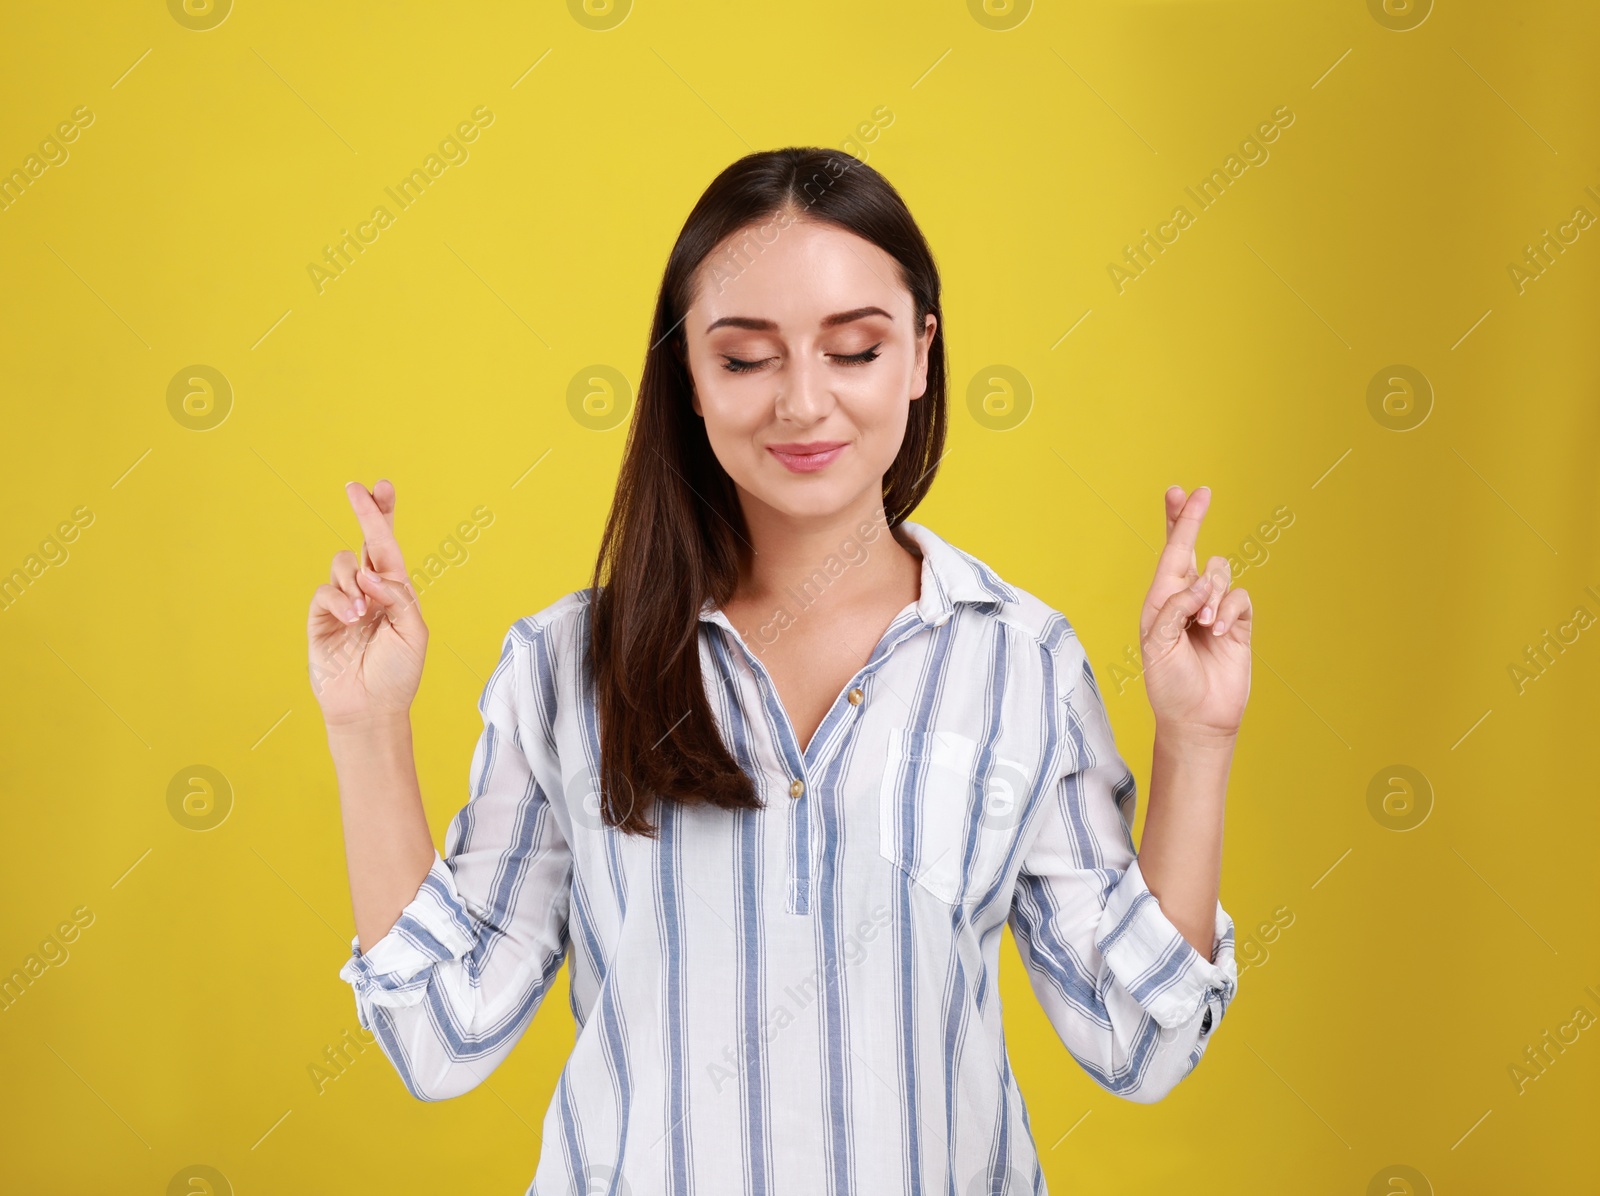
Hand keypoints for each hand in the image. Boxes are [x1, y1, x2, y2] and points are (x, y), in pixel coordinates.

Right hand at [306, 479, 428, 727]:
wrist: (370, 709)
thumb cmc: (398, 674)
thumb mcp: (413, 632)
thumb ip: (398, 596)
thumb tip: (371, 572)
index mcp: (396, 592)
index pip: (390, 547)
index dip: (385, 516)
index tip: (382, 486)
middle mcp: (370, 592)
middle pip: (365, 542)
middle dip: (364, 513)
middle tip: (356, 489)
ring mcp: (344, 603)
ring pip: (342, 564)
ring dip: (354, 580)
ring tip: (363, 611)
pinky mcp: (320, 618)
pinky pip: (324, 592)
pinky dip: (339, 599)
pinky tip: (351, 617)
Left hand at [1138, 485, 1251, 739]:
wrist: (1197, 719)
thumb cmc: (1169, 685)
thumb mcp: (1157, 645)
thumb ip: (1174, 607)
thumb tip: (1200, 581)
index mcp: (1160, 602)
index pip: (1169, 554)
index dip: (1175, 522)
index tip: (1179, 492)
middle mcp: (1186, 600)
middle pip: (1193, 550)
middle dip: (1192, 520)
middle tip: (1200, 493)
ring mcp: (1213, 610)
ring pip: (1219, 572)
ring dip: (1210, 592)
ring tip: (1201, 623)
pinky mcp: (1237, 624)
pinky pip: (1239, 597)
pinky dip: (1228, 610)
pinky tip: (1217, 630)